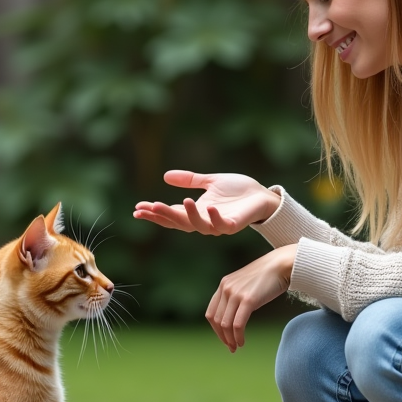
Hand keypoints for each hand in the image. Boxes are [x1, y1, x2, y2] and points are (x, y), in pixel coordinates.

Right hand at [133, 170, 280, 234]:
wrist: (263, 196)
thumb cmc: (238, 190)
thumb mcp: (210, 181)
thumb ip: (189, 180)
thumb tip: (166, 176)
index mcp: (197, 211)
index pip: (171, 215)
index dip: (155, 213)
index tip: (138, 209)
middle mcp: (204, 221)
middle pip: (179, 222)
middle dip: (163, 216)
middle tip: (148, 208)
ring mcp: (218, 225)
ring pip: (197, 225)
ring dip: (188, 215)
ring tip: (183, 201)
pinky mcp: (233, 225)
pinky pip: (221, 225)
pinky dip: (214, 217)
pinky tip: (209, 206)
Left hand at [206, 245, 296, 351]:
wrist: (281, 264)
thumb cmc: (268, 276)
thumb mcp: (245, 284)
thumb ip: (237, 296)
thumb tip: (235, 315)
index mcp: (224, 285)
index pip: (211, 313)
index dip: (216, 329)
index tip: (224, 338)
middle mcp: (226, 289)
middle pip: (217, 321)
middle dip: (223, 337)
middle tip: (231, 347)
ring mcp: (236, 294)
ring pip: (226, 324)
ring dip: (230, 339)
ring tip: (237, 346)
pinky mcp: (248, 300)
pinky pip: (238, 324)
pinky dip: (238, 336)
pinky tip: (242, 342)